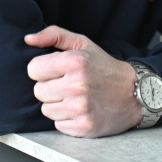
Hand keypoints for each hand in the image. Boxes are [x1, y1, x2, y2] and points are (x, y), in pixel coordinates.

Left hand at [24, 25, 141, 136]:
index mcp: (74, 61)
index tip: (54, 70)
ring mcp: (81, 108)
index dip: (42, 69)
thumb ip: (53, 35)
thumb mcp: (82, 43)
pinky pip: (58, 124)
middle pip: (38, 91)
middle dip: (49, 87)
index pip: (33, 69)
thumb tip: (27, 39)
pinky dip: (66, 118)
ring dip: (57, 104)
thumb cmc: (103, 66)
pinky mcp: (84, 126)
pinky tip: (80, 109)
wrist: (134, 93)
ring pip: (46, 109)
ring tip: (74, 97)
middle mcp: (77, 85)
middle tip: (67, 83)